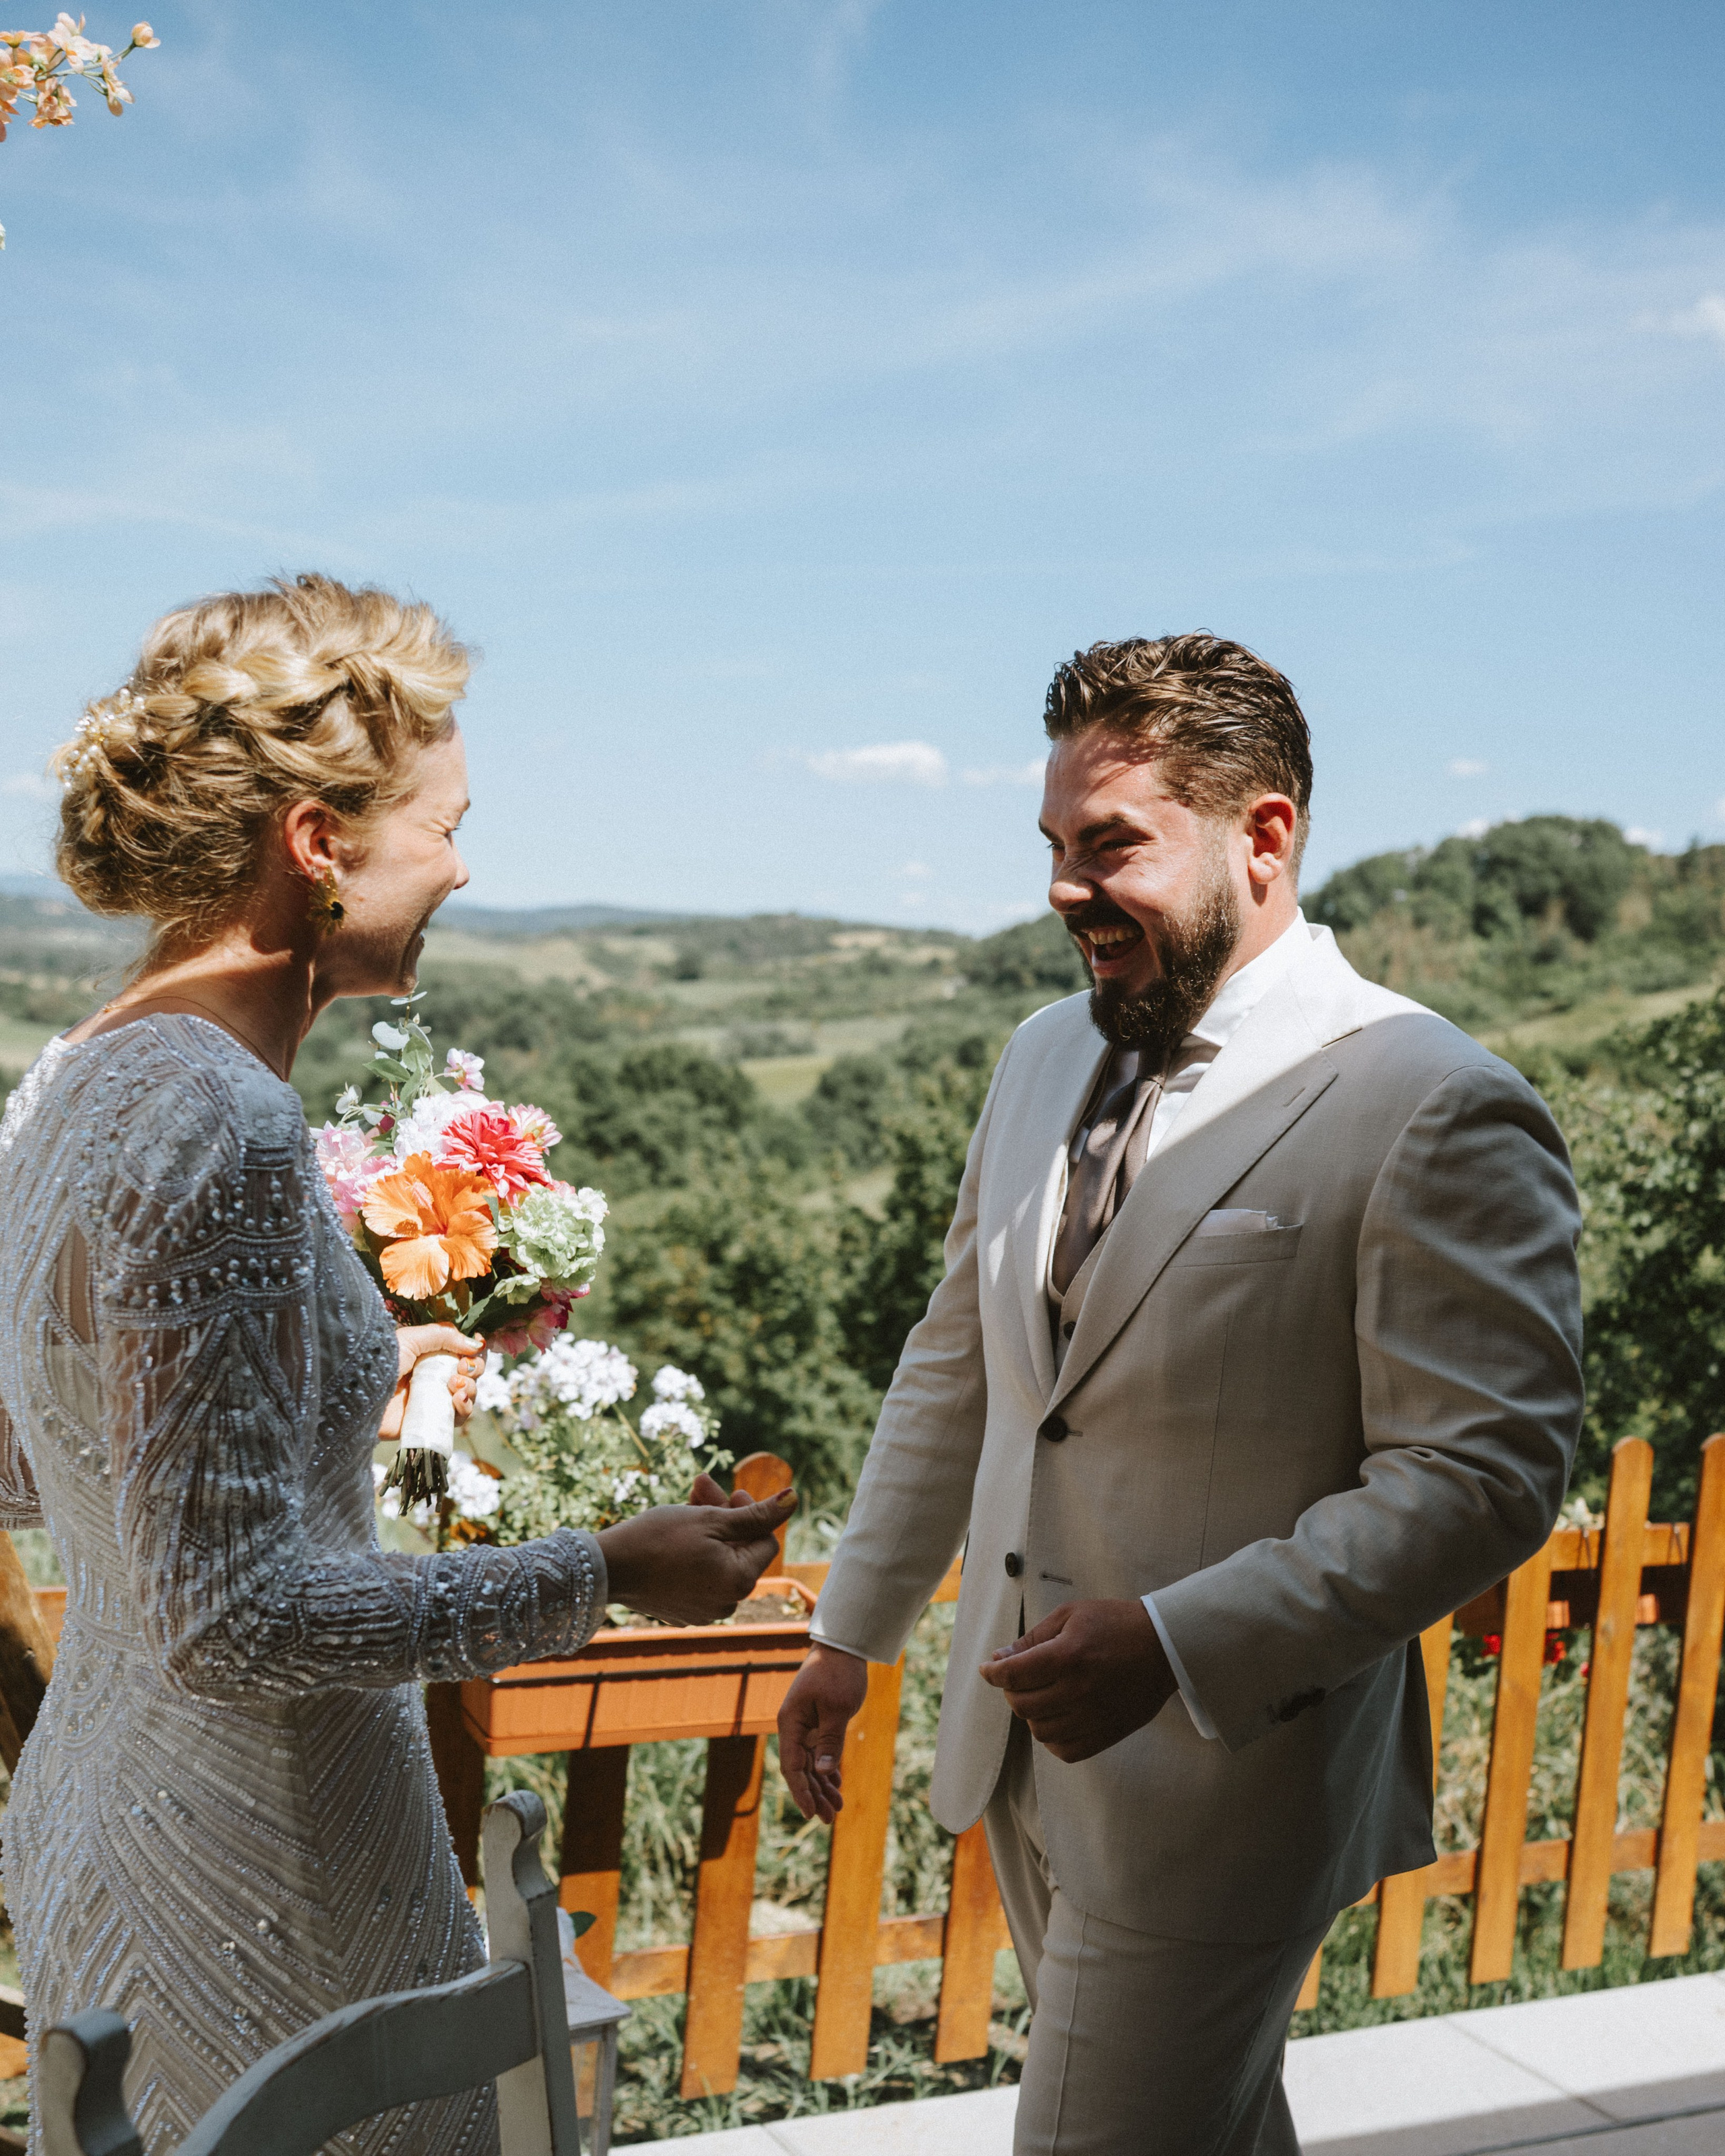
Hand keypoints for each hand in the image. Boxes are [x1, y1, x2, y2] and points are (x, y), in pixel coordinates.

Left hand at [379, 1326, 483, 1440]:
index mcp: (428, 1355)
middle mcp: (433, 1377)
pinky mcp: (430, 1421)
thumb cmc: (380, 1360)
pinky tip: (456, 1400)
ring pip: (467, 1395)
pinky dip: (464, 1408)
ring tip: (455, 1387)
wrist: (358, 1394)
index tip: (477, 1346)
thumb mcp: (412, 1338)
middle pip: (469, 1374)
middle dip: (473, 1369)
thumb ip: (445, 1336)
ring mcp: (433, 1400)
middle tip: (461, 1369)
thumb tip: (476, 1344)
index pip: (461, 1352)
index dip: (473, 1350)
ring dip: (470, 1388)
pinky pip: (458, 1418)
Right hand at [596, 1486, 796, 1626]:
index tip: (726, 1491)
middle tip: (701, 1485)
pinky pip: (699, 1577)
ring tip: (685, 1504)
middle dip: (724, 1515)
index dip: (749, 1512)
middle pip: (739, 1550)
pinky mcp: (682, 1611)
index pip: (764, 1540)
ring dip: (708, 1530)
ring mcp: (703, 1611)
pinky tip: (673, 1533)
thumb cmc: (659, 1539)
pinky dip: (693, 1554)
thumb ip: (757, 1514)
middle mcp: (727, 1603)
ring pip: (718, 1561)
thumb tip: (794, 1499)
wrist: (607, 1567)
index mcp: (740, 1581)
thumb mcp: (711, 1519)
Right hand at [778, 1645, 869, 1823]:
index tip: (810, 1813)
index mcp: (791, 1723)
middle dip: (814, 1794)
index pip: (792, 1766)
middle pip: (801, 1769)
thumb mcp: (838, 1708)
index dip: (800, 1791)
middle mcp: (794, 1727)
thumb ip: (830, 1741)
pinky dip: (828, 1768)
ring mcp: (806, 1724)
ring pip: (811, 1763)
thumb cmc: (838, 1673)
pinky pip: (819, 1751)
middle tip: (828, 1819)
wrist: (843, 1647)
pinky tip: (836, 1784)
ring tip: (836, 1808)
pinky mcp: (818, 1721)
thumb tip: (823, 1773)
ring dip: (822, 1785)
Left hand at [978, 1599, 1176, 1762]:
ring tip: (1039, 1695)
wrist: (1165, 1647)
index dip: (993, 1672)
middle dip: (1011, 1690)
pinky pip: (1065, 1751)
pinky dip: (1052, 1738)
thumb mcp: (1071, 1615)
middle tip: (1018, 1677)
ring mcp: (1094, 1716)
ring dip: (1031, 1713)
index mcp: (1069, 1656)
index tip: (988, 1668)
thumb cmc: (1116, 1623)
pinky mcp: (1108, 1733)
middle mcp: (1079, 1690)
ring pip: (1040, 1730)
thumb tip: (1000, 1659)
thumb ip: (1033, 1638)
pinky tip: (1056, 1718)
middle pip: (1022, 1704)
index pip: (1014, 1675)